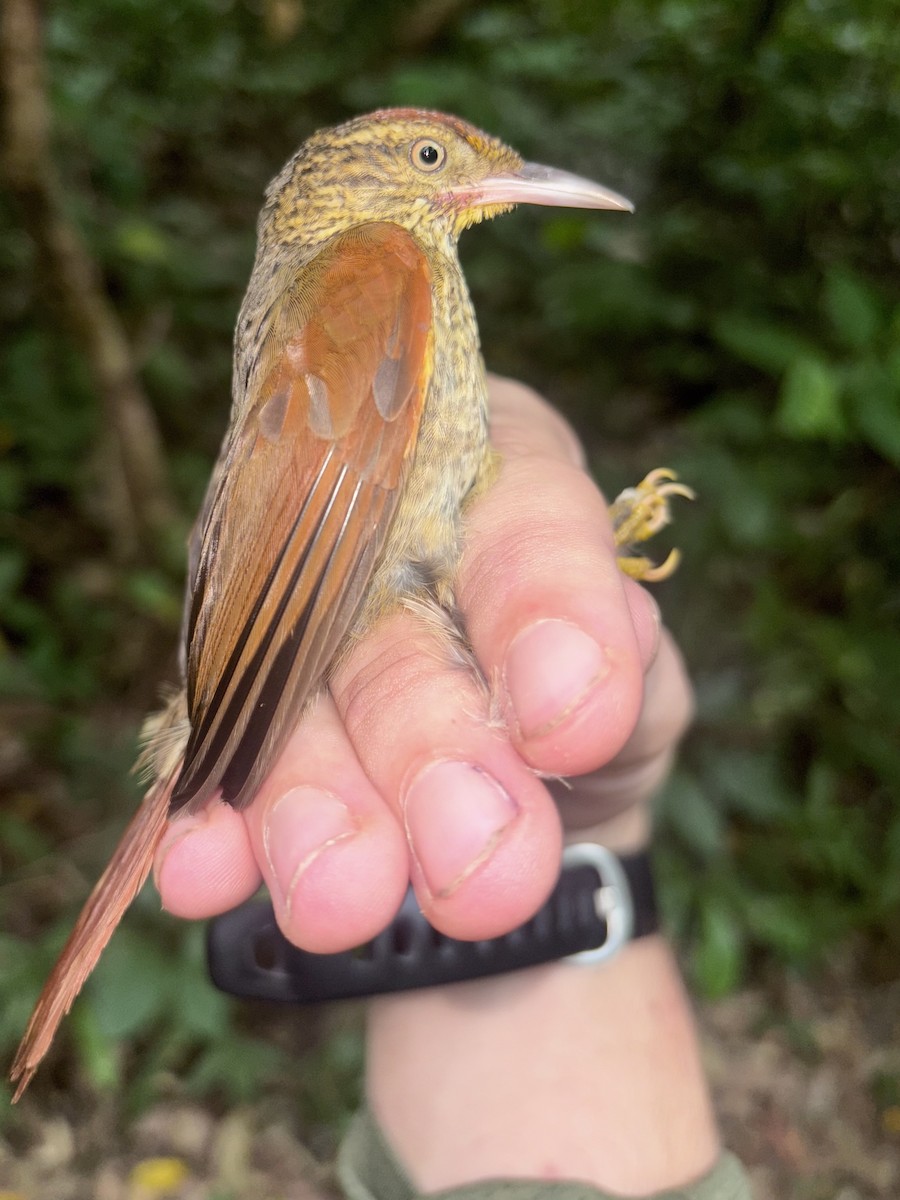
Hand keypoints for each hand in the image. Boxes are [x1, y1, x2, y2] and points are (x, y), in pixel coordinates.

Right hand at [155, 376, 692, 948]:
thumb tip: (576, 686)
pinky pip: (209, 760)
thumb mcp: (640, 701)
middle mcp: (382, 530)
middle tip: (474, 861)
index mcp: (502, 479)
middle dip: (424, 741)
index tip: (572, 725)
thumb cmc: (590, 722)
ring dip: (308, 799)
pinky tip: (207, 872)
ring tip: (338, 896)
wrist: (522, 811)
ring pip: (288, 695)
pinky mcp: (238, 717)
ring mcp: (295, 622)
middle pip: (385, 617)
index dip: (542, 605)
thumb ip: (626, 683)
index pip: (524, 511)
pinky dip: (212, 825)